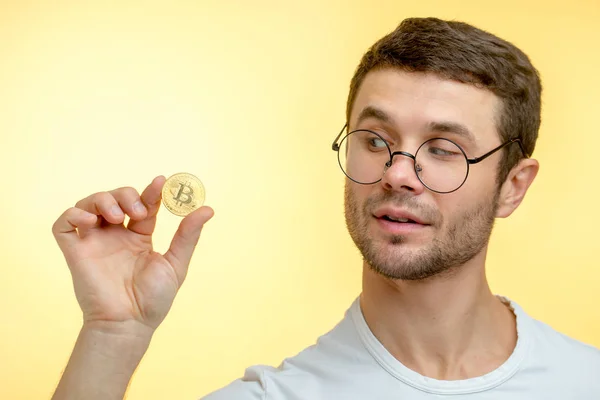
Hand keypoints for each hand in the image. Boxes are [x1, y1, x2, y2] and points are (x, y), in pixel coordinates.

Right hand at [52, 176, 213, 331]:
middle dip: (126, 195)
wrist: (129, 323)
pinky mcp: (75, 251)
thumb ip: (188, 235)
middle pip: (114, 198)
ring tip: (119, 217)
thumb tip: (208, 209)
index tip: (162, 181)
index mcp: (138, 237)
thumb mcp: (175, 263)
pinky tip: (91, 220)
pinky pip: (63, 224)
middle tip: (138, 211)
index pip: (142, 204)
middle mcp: (115, 235)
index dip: (151, 191)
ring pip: (89, 203)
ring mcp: (94, 242)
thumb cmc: (153, 299)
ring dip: (103, 200)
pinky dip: (73, 214)